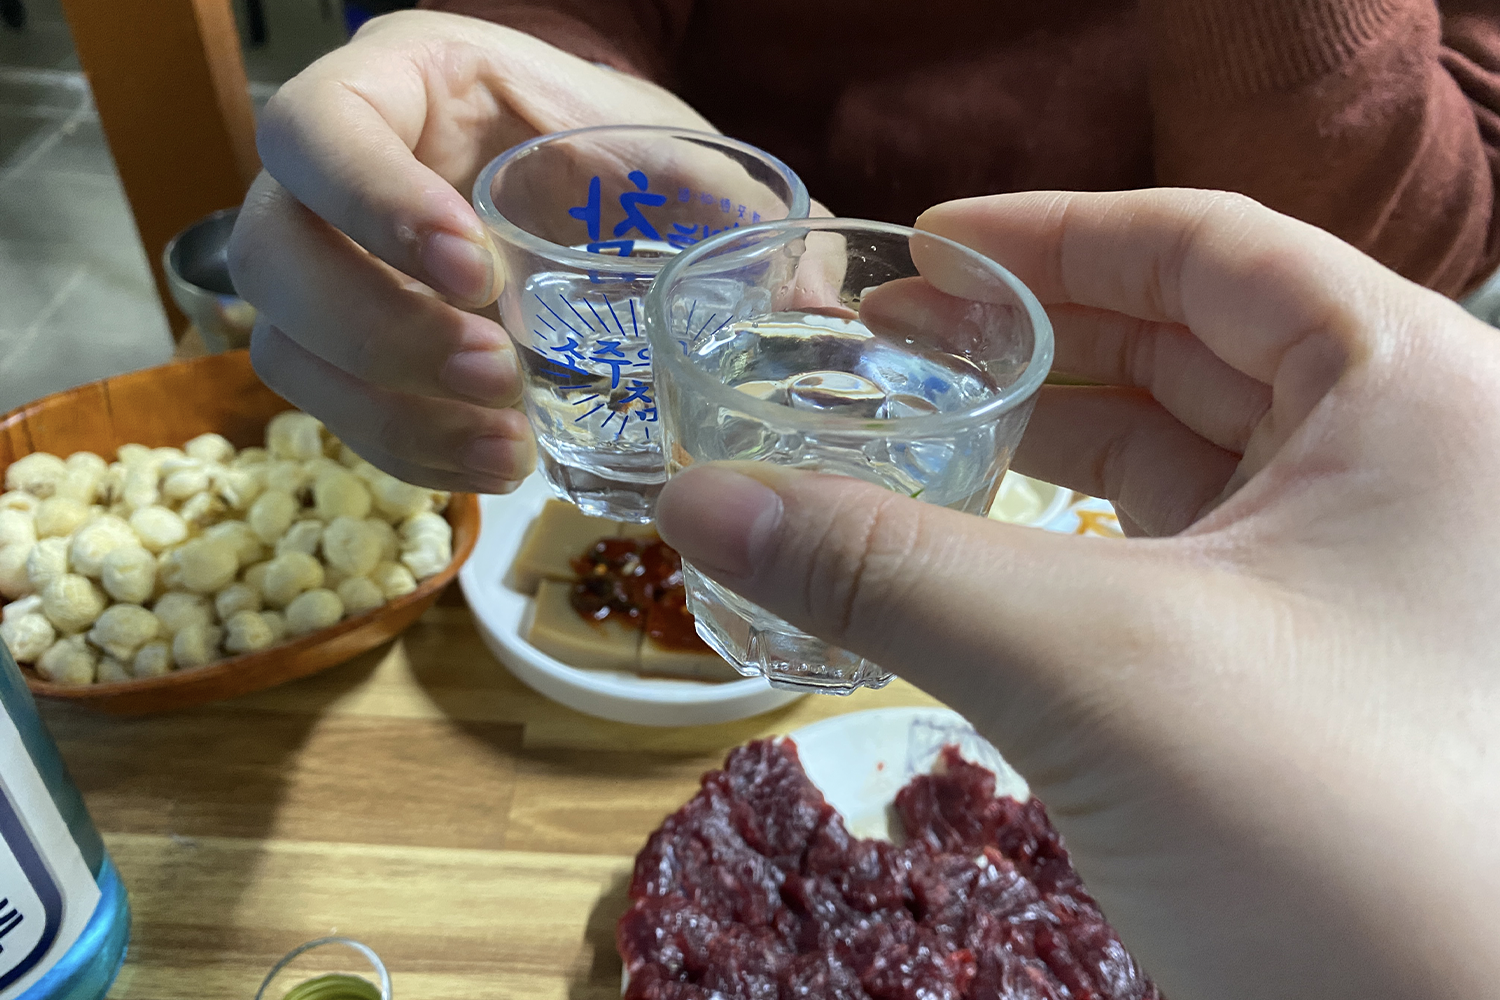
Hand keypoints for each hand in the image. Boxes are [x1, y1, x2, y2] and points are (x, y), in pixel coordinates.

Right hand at [228, 10, 712, 491]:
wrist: (585, 192)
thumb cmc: (621, 155)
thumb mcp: (680, 160)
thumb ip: (736, 212)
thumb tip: (820, 306)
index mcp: (399, 88)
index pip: (316, 130)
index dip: (372, 202)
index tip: (473, 270)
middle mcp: (330, 175)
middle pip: (273, 256)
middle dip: (384, 331)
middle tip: (500, 375)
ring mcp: (326, 267)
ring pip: (289, 347)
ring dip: (390, 410)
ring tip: (508, 445)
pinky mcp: (345, 347)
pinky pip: (333, 411)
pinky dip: (406, 450)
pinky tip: (493, 464)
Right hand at [654, 190, 1499, 999]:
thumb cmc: (1342, 837)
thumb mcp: (1091, 667)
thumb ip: (886, 567)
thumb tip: (698, 502)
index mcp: (1414, 395)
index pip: (1210, 249)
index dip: (1050, 235)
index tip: (917, 252)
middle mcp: (1416, 462)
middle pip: (1196, 340)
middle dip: (1036, 336)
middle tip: (890, 340)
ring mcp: (1374, 568)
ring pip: (1189, 452)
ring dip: (1050, 435)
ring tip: (918, 423)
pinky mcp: (1323, 660)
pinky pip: (1187, 549)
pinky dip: (1081, 532)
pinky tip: (988, 543)